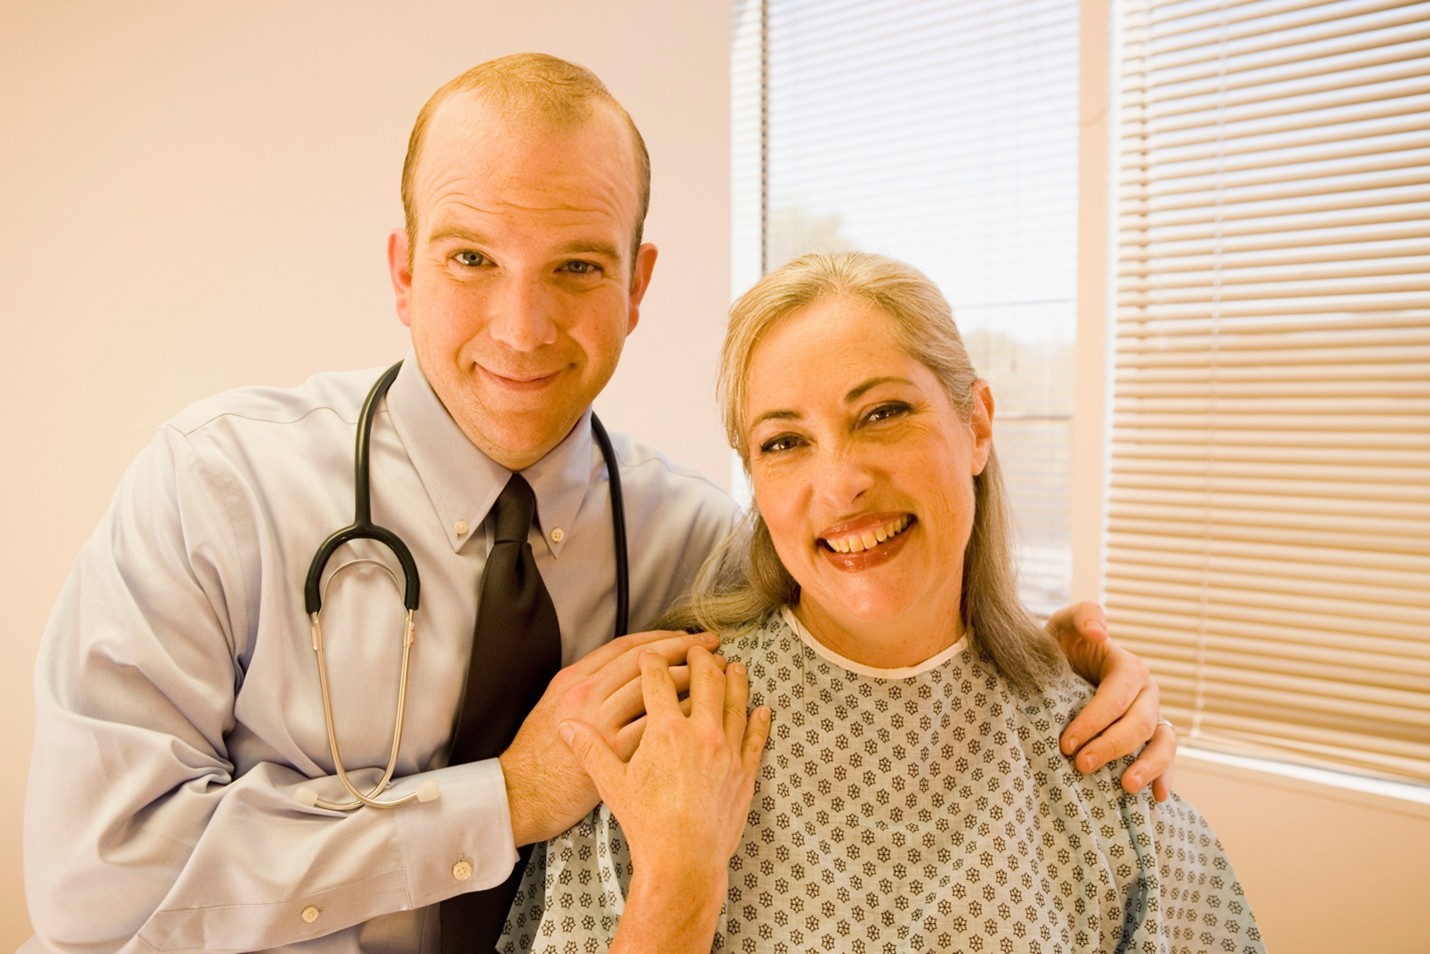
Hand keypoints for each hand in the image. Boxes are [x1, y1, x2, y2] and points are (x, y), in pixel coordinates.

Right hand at [559, 647, 769, 952]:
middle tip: (701, 649)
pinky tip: (762, 710)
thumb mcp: (612, 784)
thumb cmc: (646, 823)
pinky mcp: (745, 772)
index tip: (651, 654)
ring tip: (735, 667)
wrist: (682, 861)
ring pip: (736, 703)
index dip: (652, 662)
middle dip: (700, 660)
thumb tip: (567, 729)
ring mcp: (727, 751)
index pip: (658, 681)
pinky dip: (760, 722)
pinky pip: (756, 739)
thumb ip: (590, 751)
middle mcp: (701, 733)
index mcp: (665, 730)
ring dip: (735, 681)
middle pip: (705, 681)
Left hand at [1047, 601, 1176, 800]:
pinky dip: (1165, 777)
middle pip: (1139, 723)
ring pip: (1163, 742)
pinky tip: (1156, 797)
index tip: (1066, 742)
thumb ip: (1083, 615)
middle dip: (1112, 746)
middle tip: (1080, 765)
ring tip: (1127, 787)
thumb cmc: (1061, 648)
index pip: (1118, 696)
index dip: (1094, 720)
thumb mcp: (1065, 624)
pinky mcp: (1149, 738)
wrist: (1057, 672)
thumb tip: (1101, 630)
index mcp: (1128, 667)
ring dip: (1148, 766)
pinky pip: (1167, 758)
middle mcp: (1146, 693)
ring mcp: (1152, 717)